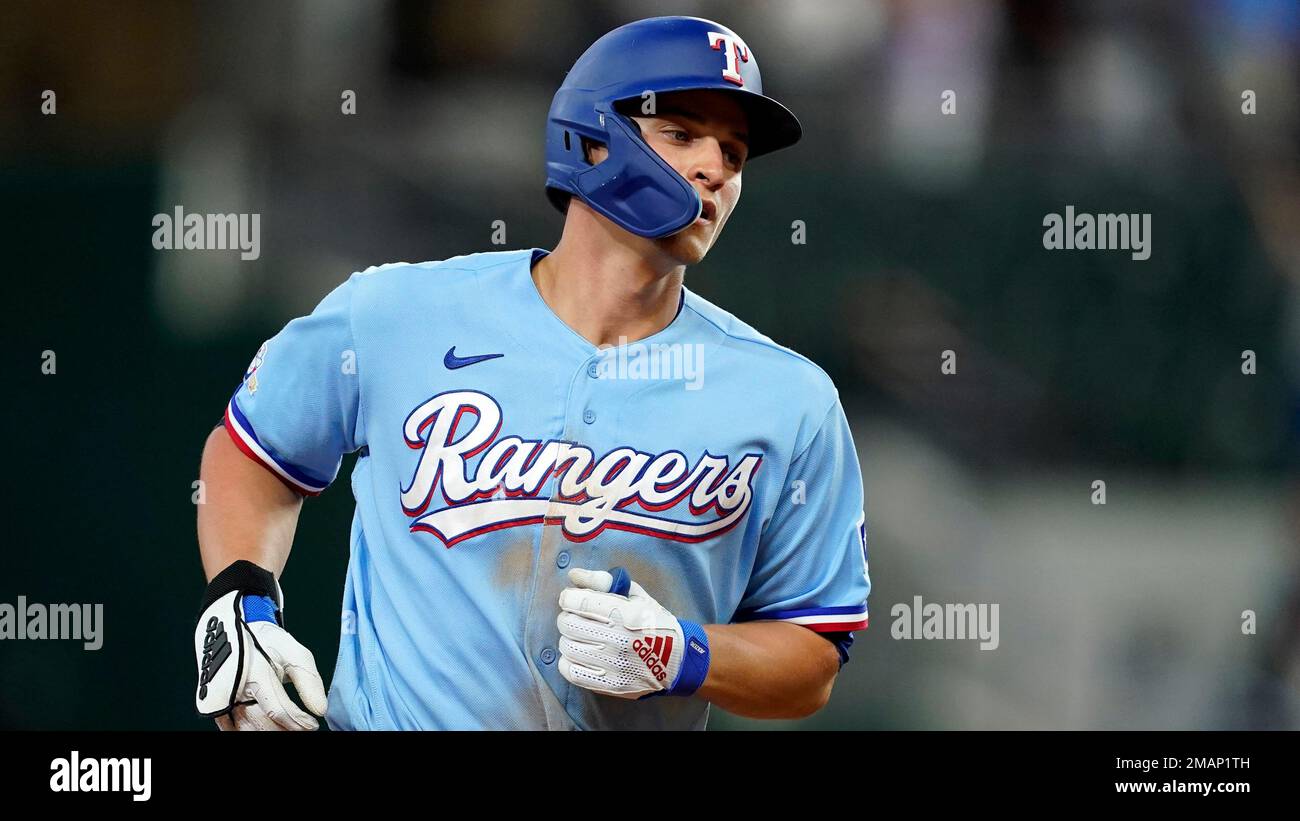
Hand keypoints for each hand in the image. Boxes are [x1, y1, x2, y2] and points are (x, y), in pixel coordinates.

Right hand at [195, 561, 327, 729]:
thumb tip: (321, 711)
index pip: (279, 710)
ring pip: (246, 729)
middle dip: (285, 730)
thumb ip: (309, 681)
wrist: (229, 628)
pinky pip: (231, 728)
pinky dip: (248, 730)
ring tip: (286, 728)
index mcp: (255, 672)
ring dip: (268, 731)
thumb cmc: (266, 642)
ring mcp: (218, 698)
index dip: (299, 723)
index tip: (313, 725)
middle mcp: (233, 688)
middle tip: (301, 728)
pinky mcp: (210, 705)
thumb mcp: (294, 652)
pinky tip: (265, 726)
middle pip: (262, 724)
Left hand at [556, 567, 709, 698]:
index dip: (568, 598)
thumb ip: (603, 581)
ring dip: (569, 638)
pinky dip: (568, 660)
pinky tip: (580, 654)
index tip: (571, 599)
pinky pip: (571, 671)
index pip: (578, 602)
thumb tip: (574, 575)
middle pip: (568, 624)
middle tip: (577, 617)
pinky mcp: (609, 684)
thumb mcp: (635, 595)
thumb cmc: (653, 622)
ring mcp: (613, 665)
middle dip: (568, 617)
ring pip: (567, 647)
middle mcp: (618, 640)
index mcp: (626, 614)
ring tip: (581, 636)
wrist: (676, 660)